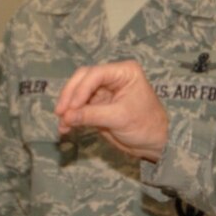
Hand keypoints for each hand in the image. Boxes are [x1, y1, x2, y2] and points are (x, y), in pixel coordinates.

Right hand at [55, 61, 169, 161]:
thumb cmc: (146, 125)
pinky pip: (79, 108)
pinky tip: (65, 128)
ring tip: (62, 125)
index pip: (95, 74)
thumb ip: (92, 115)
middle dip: (70, 96)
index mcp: (123, 72)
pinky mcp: (97, 106)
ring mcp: (103, 91)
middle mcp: (112, 77)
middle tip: (61, 113)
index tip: (71, 107)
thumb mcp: (119, 118)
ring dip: (67, 108)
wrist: (154, 143)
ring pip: (77, 94)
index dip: (80, 89)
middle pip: (82, 80)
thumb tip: (66, 116)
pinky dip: (71, 117)